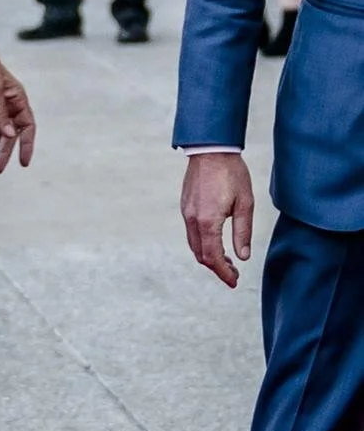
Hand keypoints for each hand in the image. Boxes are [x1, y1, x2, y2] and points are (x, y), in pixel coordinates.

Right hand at [181, 153, 253, 287]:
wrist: (211, 150)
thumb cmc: (231, 174)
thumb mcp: (245, 204)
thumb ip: (242, 232)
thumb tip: (243, 256)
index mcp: (208, 222)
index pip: (213, 257)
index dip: (223, 273)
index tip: (233, 281)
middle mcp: (193, 220)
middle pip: (201, 255)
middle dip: (216, 268)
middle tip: (233, 274)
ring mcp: (186, 213)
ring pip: (194, 245)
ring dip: (209, 257)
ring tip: (226, 261)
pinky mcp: (186, 207)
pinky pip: (191, 233)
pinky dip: (203, 244)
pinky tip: (216, 242)